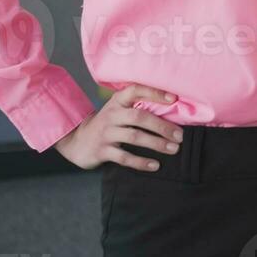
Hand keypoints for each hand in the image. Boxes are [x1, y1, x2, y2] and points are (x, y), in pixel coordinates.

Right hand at [52, 83, 183, 171]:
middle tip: (180, 135)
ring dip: (156, 143)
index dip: (154, 93)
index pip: (136, 90)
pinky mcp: (101, 151)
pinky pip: (124, 157)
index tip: (174, 98)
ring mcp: (105, 133)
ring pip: (134, 137)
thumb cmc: (108, 123)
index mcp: (118, 102)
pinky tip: (155, 165)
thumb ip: (138, 106)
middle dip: (162, 126)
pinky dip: (141, 162)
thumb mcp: (118, 110)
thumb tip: (174, 107)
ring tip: (174, 149)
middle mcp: (111, 115)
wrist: (76, 141)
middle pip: (139, 117)